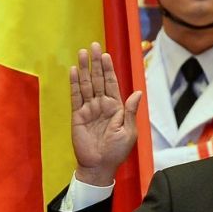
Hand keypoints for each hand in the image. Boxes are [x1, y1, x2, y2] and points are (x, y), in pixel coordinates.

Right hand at [71, 42, 141, 185]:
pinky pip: (76, 97)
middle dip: (96, 63)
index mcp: (117, 108)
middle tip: (93, 45)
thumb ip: (130, 111)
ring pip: (87, 84)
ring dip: (85, 69)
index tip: (106, 54)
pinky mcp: (78, 116)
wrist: (100, 166)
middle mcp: (102, 105)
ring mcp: (89, 109)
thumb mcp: (128, 131)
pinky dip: (75, 84)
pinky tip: (75, 71)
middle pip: (98, 79)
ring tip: (82, 53)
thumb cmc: (117, 151)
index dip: (109, 69)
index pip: (112, 83)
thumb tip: (137, 93)